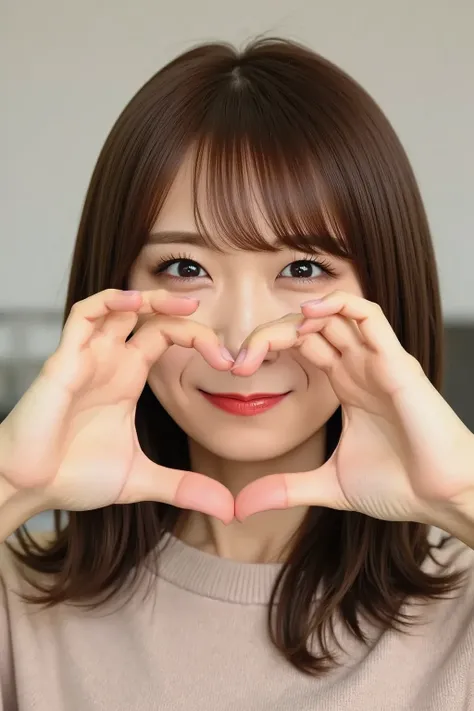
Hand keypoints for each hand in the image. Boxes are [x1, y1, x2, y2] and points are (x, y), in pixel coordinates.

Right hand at [0, 289, 234, 540]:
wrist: (29, 487)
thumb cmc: (73, 476)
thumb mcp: (141, 479)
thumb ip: (183, 487)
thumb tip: (228, 509)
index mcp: (128, 378)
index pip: (166, 336)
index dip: (198, 339)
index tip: (229, 363)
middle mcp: (109, 360)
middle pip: (149, 316)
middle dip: (184, 315)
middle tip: (219, 339)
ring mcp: (87, 357)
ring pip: (119, 305)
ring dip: (152, 298)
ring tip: (187, 304)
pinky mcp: (63, 360)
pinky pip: (84, 314)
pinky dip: (110, 302)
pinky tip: (135, 303)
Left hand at [234, 291, 473, 533]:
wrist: (441, 498)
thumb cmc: (400, 485)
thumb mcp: (329, 484)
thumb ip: (286, 488)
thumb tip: (242, 507)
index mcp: (345, 385)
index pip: (302, 345)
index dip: (268, 346)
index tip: (237, 369)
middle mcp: (359, 367)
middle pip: (311, 327)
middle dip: (271, 333)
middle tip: (241, 359)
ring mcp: (377, 362)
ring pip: (335, 315)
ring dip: (299, 316)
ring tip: (271, 339)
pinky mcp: (396, 363)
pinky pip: (369, 315)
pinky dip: (339, 305)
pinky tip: (310, 316)